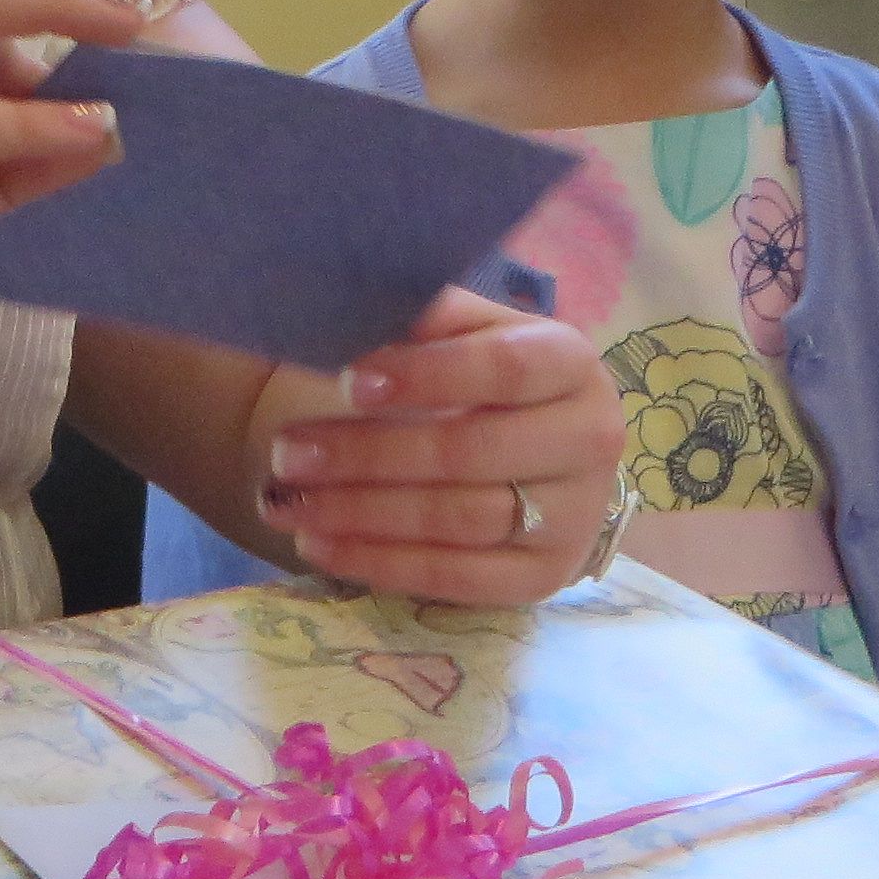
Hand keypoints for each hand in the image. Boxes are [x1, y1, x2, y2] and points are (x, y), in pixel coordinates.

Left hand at [252, 289, 626, 604]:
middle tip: (287, 453)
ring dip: (361, 514)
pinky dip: (380, 563)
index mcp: (572, 365)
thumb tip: (357, 299)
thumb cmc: (485, 381)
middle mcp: (591, 440)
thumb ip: (425, 320)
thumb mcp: (466, 334)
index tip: (350, 382)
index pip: (505, 370)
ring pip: (459, 521)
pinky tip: (318, 545)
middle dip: (369, 455)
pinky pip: (456, 579)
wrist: (540, 456)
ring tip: (286, 503)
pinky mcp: (544, 579)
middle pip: (472, 452)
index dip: (427, 376)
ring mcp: (573, 517)